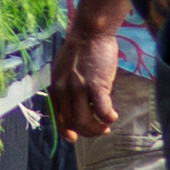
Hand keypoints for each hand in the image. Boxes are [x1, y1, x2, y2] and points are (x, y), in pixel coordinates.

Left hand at [52, 25, 121, 139]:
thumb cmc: (81, 49)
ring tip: (107, 125)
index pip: (58, 117)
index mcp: (55, 87)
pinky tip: (113, 116)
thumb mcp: (64, 70)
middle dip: (87, 131)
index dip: (66, 131)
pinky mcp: (95, 84)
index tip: (75, 137)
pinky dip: (108, 117)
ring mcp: (78, 88)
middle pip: (73, 122)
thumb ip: (65, 87)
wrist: (91, 32)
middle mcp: (63, 90)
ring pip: (84, 121)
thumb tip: (74, 104)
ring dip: (97, 128)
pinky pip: (101, 110)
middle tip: (100, 129)